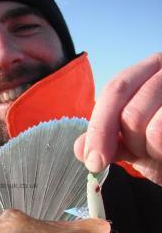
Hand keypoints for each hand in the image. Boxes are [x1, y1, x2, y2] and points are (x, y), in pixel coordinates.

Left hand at [74, 53, 161, 184]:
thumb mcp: (132, 142)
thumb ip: (106, 141)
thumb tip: (79, 149)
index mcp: (148, 69)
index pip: (115, 89)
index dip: (99, 129)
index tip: (94, 162)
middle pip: (131, 112)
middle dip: (131, 143)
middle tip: (142, 152)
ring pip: (152, 128)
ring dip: (151, 151)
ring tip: (160, 150)